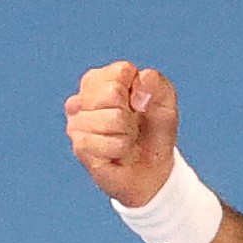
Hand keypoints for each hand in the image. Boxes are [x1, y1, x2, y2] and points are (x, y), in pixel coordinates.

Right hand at [64, 61, 177, 207]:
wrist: (151, 171)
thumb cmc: (154, 132)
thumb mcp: (165, 103)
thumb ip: (157, 84)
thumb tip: (141, 80)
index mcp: (100, 80)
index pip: (121, 71)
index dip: (140, 90)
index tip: (140, 105)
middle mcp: (82, 99)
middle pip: (113, 92)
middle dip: (132, 113)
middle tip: (132, 126)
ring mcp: (77, 123)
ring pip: (113, 118)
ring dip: (128, 133)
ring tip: (125, 139)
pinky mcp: (79, 146)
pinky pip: (110, 142)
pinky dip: (122, 149)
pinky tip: (117, 153)